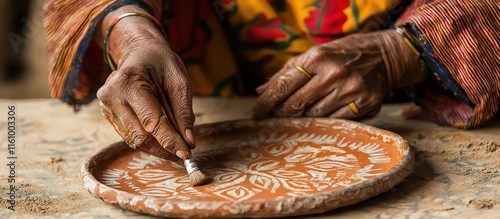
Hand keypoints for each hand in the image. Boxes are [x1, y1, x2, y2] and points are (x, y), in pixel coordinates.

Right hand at [95, 6, 194, 160]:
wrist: (139, 52)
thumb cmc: (161, 62)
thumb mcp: (179, 80)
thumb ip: (184, 111)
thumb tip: (189, 141)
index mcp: (128, 82)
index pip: (152, 120)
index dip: (170, 140)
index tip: (186, 154)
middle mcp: (112, 97)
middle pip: (141, 135)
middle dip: (165, 148)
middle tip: (185, 155)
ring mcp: (107, 108)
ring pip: (135, 140)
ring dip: (158, 148)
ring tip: (177, 149)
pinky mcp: (109, 116)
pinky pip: (131, 136)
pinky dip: (150, 141)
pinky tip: (164, 141)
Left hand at [251, 30, 422, 119]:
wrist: (385, 56)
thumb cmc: (343, 54)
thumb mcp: (315, 55)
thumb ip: (288, 72)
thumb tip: (261, 92)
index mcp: (317, 57)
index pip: (283, 85)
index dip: (266, 103)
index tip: (255, 114)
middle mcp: (333, 73)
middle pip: (295, 105)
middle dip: (282, 112)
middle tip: (278, 114)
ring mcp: (351, 90)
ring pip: (314, 116)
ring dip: (304, 117)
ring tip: (304, 111)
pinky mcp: (365, 104)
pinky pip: (334, 121)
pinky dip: (325, 120)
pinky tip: (325, 112)